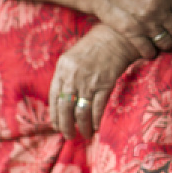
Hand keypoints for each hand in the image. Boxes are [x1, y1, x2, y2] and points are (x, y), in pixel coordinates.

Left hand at [49, 24, 140, 138]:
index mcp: (62, 68)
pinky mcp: (105, 84)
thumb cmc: (96, 45)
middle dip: (66, 126)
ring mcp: (89, 81)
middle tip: (70, 135)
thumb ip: (66, 75)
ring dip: (82, 127)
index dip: (55, 115)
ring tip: (85, 134)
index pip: (54, 97)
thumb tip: (65, 99)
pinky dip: (95, 120)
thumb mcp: (73, 56)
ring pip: (80, 111)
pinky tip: (96, 127)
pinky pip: (97, 108)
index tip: (57, 126)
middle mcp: (73, 76)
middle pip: (65, 108)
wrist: (117, 36)